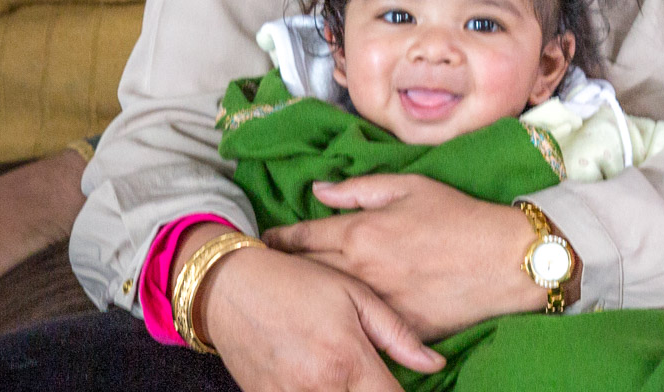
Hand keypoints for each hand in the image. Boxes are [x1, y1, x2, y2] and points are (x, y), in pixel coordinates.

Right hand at [199, 241, 441, 391]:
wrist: (229, 285)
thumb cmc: (297, 283)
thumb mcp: (353, 294)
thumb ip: (396, 334)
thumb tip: (434, 365)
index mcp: (347, 360)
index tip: (401, 384)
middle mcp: (318, 388)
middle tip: (372, 379)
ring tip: (345, 376)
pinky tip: (320, 377)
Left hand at [262, 175, 543, 337]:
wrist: (504, 260)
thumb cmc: (459, 216)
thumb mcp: (409, 185)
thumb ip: (359, 188)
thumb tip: (319, 189)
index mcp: (362, 231)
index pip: (305, 237)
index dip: (280, 239)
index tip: (265, 242)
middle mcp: (363, 269)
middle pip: (308, 272)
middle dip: (287, 269)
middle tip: (268, 269)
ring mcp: (379, 302)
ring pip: (330, 301)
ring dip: (310, 295)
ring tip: (293, 293)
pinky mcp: (398, 328)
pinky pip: (363, 325)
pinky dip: (348, 319)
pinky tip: (336, 318)